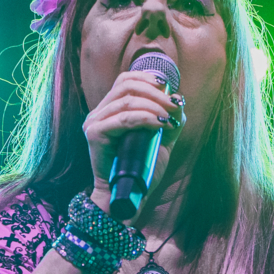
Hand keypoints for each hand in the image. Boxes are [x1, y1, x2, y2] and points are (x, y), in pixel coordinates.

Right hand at [83, 68, 183, 202]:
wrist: (128, 194)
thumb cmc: (141, 169)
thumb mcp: (160, 141)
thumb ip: (168, 121)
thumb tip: (179, 101)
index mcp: (110, 110)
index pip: (125, 81)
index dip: (146, 78)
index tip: (167, 87)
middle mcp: (99, 113)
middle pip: (126, 86)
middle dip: (154, 92)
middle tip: (173, 105)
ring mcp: (94, 122)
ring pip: (127, 101)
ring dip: (153, 106)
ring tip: (168, 119)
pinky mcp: (95, 134)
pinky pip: (123, 119)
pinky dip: (145, 118)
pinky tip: (159, 125)